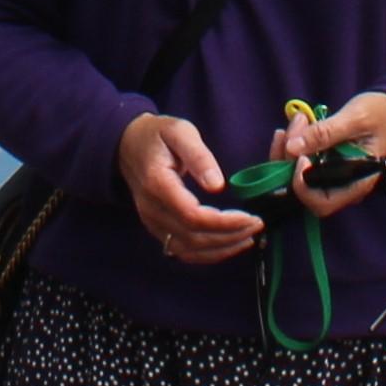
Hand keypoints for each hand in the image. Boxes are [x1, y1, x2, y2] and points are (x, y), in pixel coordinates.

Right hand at [118, 111, 262, 266]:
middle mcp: (152, 210)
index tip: (250, 216)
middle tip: (258, 225)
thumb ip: (198, 156)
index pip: (192, 216)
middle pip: (193, 237)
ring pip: (188, 250)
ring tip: (249, 237)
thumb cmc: (158, 135)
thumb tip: (217, 185)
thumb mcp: (180, 132)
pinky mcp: (157, 229)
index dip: (223, 222)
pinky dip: (207, 254)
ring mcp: (152, 223)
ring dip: (221, 249)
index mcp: (157, 185)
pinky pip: (182, 250)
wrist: (128, 146)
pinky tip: (229, 245)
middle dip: (229, 236)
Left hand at [277, 90, 385, 215]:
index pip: (321, 202)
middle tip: (296, 125)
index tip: (300, 155)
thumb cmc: (382, 115)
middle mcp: (341, 187)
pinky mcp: (324, 166)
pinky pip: (300, 164)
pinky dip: (293, 146)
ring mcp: (331, 178)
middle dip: (289, 161)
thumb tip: (292, 147)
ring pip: (296, 177)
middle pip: (303, 191)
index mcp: (357, 182)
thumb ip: (326, 132)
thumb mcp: (356, 118)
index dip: (303, 185)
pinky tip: (298, 124)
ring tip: (299, 119)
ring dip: (288, 150)